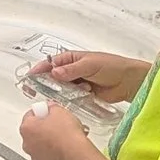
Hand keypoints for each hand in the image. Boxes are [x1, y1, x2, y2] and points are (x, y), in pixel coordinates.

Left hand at [18, 101, 101, 159]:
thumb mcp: (60, 111)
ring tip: (64, 135)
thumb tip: (51, 109)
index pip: (30, 114)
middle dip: (45, 126)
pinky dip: (54, 150)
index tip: (49, 112)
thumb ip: (51, 107)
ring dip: (49, 138)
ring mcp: (35, 155)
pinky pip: (47, 154)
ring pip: (40, 143)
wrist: (76, 154)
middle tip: (57, 123)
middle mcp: (27, 143)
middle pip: (34, 130)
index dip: (42, 111)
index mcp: (26, 128)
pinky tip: (64, 145)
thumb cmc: (67, 134)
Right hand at [28, 48, 146, 102]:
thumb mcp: (90, 65)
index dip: (39, 70)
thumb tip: (55, 72)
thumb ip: (72, 70)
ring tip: (61, 96)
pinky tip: (72, 100)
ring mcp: (76, 84)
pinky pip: (70, 98)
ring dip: (59, 93)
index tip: (30, 79)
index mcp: (71, 59)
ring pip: (60, 89)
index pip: (50, 64)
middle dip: (45, 84)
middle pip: (52, 78)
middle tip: (35, 92)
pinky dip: (69, 100)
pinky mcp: (81, 95)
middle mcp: (70, 71)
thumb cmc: (111, 66)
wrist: (129, 81)